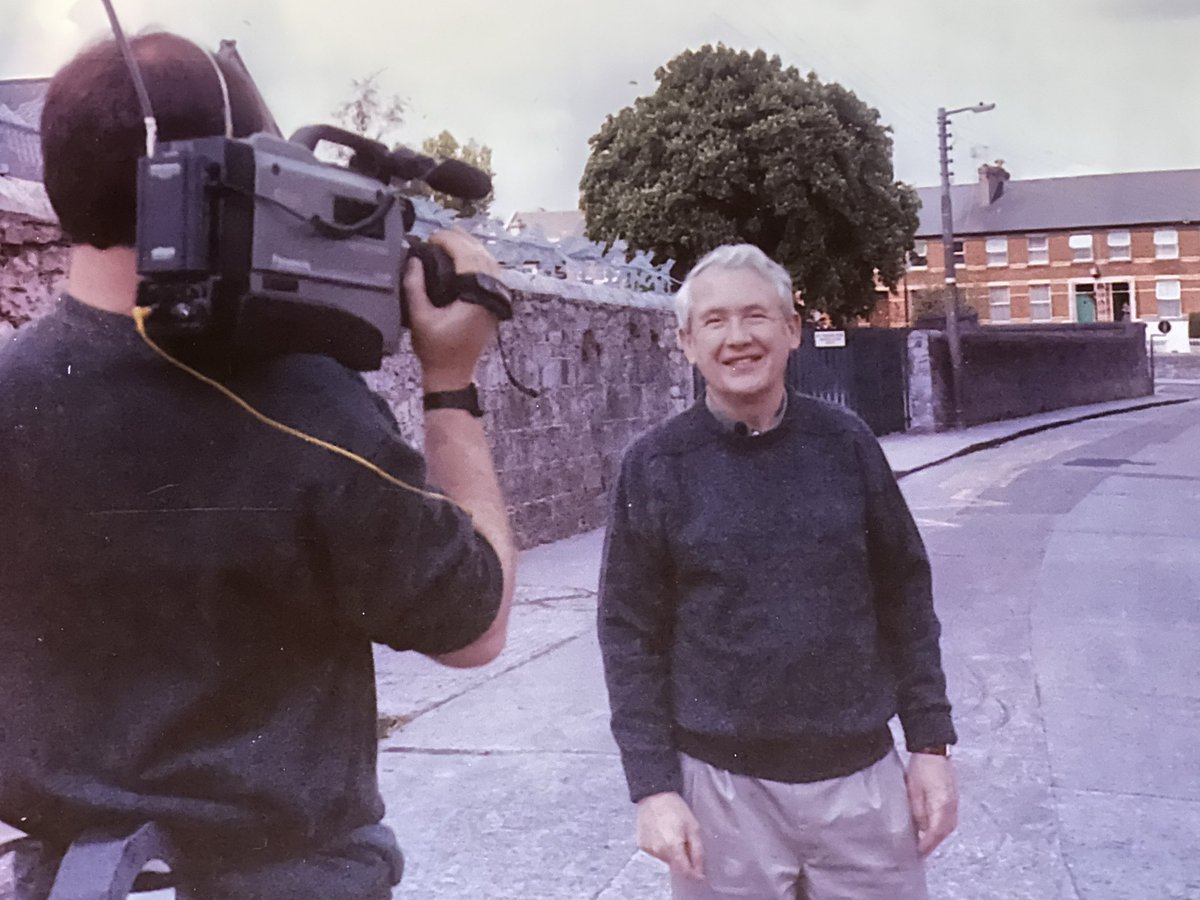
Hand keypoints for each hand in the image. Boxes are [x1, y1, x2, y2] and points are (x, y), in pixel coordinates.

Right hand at [405, 228, 500, 390]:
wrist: (452, 375)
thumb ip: (414, 286)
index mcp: (475, 299)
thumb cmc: (435, 350)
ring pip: (490, 262)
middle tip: (439, 235)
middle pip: (482, 255)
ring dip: (471, 248)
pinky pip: (492, 274)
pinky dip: (479, 261)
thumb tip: (414, 260)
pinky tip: (464, 257)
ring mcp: (496, 301)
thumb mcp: (418, 317)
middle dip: (461, 240)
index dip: (450, 241)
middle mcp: (491, 297)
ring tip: (449, 241)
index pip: (468, 257)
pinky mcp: (495, 304)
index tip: (432, 237)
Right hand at [635, 792, 703, 879]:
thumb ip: (697, 852)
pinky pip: (655, 853)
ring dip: (671, 853)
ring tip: (672, 834)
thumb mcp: (693, 828)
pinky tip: (662, 833)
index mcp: (673, 848)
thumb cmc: (676, 808)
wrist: (654, 794)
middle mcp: (659, 852)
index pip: (685, 872)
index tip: (699, 870)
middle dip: (683, 859)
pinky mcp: (642, 845)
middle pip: (675, 866)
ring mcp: (649, 849)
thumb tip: (699, 873)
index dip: (694, 873)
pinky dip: (661, 847)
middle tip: (685, 841)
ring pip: (665, 860)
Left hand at [905, 753, 957, 855]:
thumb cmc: (922, 767)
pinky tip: (932, 828)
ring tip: (925, 843)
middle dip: (932, 843)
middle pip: (943, 832)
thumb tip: (920, 830)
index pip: (935, 833)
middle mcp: (952, 807)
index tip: (917, 853)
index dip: (926, 845)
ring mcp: (955, 803)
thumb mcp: (914, 790)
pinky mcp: (953, 799)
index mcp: (942, 806)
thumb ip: (918, 812)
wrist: (933, 750)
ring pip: (948, 827)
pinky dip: (941, 827)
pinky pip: (949, 819)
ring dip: (937, 836)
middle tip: (920, 852)